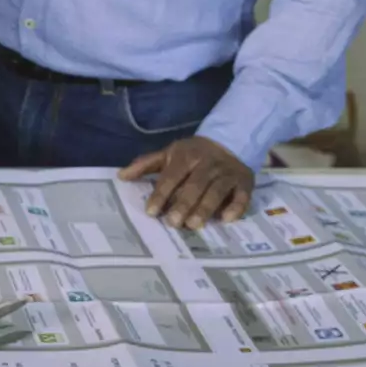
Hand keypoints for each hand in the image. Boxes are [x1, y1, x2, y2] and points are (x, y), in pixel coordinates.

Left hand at [120, 136, 251, 229]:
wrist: (230, 141)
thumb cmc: (193, 153)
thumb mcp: (168, 154)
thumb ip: (145, 164)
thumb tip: (121, 176)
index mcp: (186, 156)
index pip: (171, 176)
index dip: (160, 194)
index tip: (151, 212)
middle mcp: (207, 164)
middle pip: (194, 185)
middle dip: (183, 204)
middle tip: (173, 223)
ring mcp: (227, 173)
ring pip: (216, 191)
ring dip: (205, 208)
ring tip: (193, 225)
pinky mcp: (244, 182)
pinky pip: (242, 196)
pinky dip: (236, 207)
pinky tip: (226, 220)